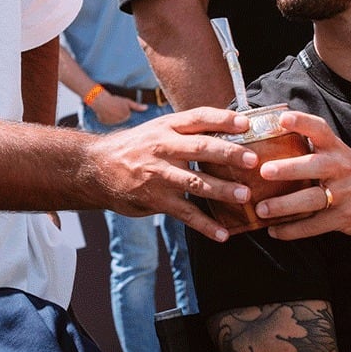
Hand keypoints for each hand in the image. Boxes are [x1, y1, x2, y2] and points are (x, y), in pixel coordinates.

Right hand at [88, 90, 146, 126]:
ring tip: (110, 109)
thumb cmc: (114, 100)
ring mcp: (112, 123)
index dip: (124, 111)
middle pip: (122, 119)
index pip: (128, 115)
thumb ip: (137, 106)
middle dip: (120, 114)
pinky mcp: (105, 123)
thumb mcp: (127, 101)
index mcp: (126, 116)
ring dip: (114, 117)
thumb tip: (146, 108)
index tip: (121, 108)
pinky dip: (107, 118)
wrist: (101, 100)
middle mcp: (120, 121)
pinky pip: (108, 121)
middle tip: (115, 107)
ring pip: (115, 120)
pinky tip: (106, 112)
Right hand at [92, 108, 255, 241]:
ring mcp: (159, 174)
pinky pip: (185, 213)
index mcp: (168, 126)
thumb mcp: (158, 130)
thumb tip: (230, 132)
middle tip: (253, 160)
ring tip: (244, 196)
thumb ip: (188, 132)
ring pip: (195, 182)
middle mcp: (164, 147)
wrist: (97, 167)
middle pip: (200, 147)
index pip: (199, 117)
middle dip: (229, 154)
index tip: (246, 123)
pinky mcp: (155, 199)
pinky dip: (205, 225)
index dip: (223, 119)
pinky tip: (223, 234)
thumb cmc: (136, 147)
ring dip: (222, 190)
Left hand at [247, 111, 350, 242]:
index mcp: (336, 149)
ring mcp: (344, 194)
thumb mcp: (338, 155)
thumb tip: (269, 140)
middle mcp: (340, 168)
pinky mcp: (344, 218)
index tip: (282, 119)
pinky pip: (315, 225)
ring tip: (261, 209)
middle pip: (314, 166)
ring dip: (284, 205)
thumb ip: (312, 148)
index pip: (320, 130)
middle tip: (264, 171)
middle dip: (289, 169)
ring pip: (312, 199)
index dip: (302, 122)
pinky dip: (292, 230)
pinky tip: (274, 231)